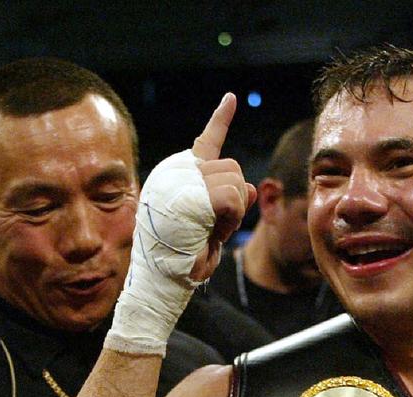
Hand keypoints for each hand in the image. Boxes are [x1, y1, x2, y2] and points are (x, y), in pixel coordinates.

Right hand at [189, 93, 256, 280]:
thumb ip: (230, 202)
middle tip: (214, 228)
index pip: (205, 144)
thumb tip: (250, 188)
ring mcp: (179, 180)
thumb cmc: (182, 259)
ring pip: (234, 180)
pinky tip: (213, 231)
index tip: (232, 100)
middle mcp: (173, 172)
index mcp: (174, 176)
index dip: (221, 121)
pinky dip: (231, 218)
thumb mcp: (212, 226)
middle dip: (233, 201)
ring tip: (211, 232)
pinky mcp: (190, 194)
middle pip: (230, 168)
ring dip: (233, 212)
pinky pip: (232, 197)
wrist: (162, 281)